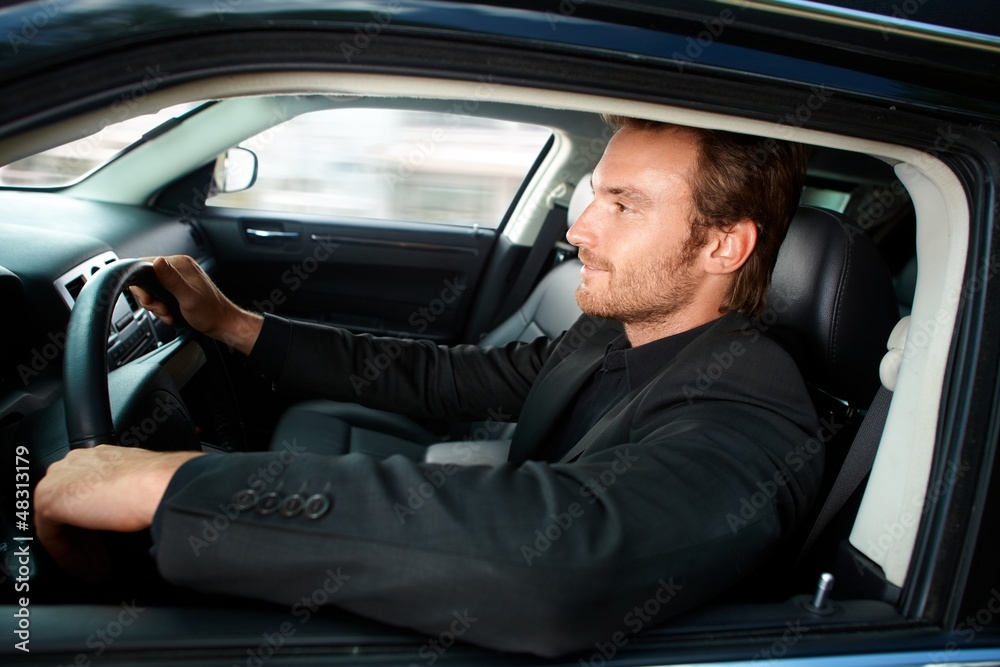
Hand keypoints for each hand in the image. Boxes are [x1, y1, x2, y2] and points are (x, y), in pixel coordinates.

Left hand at [34, 445, 202, 579]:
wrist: (160, 485)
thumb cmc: (160, 483)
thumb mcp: (141, 484)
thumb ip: (126, 492)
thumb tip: (130, 513)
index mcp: (99, 455)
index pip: (87, 492)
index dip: (96, 523)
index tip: (108, 543)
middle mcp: (77, 462)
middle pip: (70, 508)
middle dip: (85, 539)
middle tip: (100, 560)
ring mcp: (60, 478)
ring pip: (60, 523)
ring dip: (78, 550)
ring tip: (96, 569)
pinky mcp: (50, 499)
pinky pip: (52, 537)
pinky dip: (68, 556)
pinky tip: (87, 567)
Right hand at [129, 255, 262, 353]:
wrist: (222, 324)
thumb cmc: (211, 312)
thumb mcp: (189, 298)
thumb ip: (172, 280)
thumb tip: (156, 262)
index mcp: (180, 264)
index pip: (145, 265)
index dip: (141, 284)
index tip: (150, 299)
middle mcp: (178, 268)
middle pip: (146, 279)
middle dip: (150, 298)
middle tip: (162, 309)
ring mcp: (178, 279)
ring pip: (152, 289)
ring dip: (156, 305)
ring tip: (168, 313)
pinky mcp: (178, 289)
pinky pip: (160, 295)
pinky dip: (161, 307)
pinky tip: (170, 314)